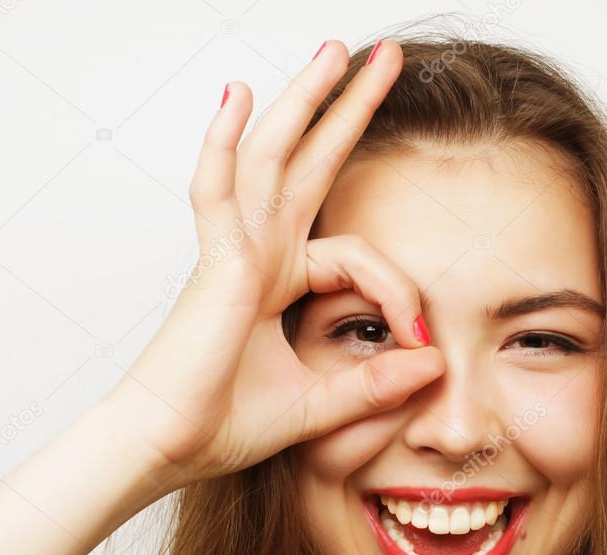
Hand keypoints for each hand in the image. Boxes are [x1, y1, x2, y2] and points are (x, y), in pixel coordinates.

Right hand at [100, 39, 443, 487]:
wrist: (170, 448)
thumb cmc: (224, 425)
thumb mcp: (321, 404)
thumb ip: (377, 384)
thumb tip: (436, 361)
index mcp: (280, 283)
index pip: (357, 257)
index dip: (398, 291)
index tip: (422, 339)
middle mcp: (259, 257)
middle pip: (309, 168)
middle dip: (345, 112)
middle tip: (382, 60)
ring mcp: (235, 254)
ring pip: (272, 161)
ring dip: (302, 103)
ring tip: (336, 53)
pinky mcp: (215, 267)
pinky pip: (218, 194)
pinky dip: (224, 147)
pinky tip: (238, 97)